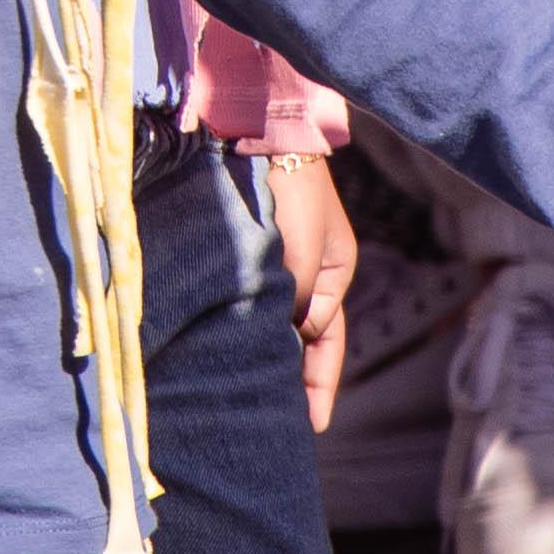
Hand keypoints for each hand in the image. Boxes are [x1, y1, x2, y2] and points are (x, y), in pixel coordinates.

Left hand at [267, 150, 358, 428]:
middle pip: (301, 339)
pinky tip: (221, 348)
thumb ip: (298, 298)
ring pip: (273, 322)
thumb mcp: (303, 247)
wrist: (258, 125)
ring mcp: (278, 261)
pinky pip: (249, 300)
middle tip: (275, 424)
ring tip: (243, 397)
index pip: (327, 343)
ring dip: (263, 355)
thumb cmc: (290, 184)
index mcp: (332, 272)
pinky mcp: (246, 251)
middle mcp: (305, 271)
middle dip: (292, 380)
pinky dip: (242, 326)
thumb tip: (289, 337)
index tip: (313, 428)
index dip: (319, 387)